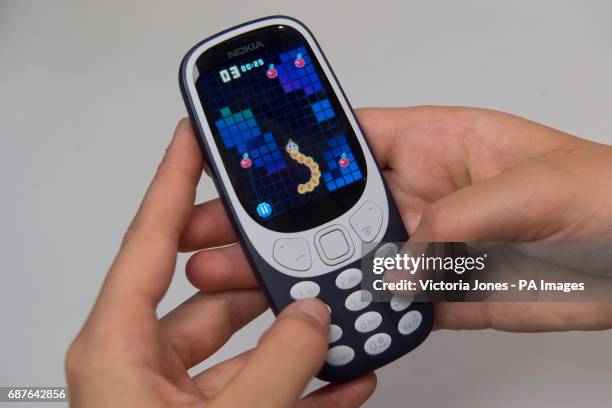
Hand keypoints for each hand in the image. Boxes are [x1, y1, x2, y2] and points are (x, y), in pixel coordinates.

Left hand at [65, 120, 375, 407]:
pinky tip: (342, 376)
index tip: (193, 136)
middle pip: (209, 289)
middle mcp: (143, 364)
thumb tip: (313, 317)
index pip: (150, 240)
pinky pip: (259, 386)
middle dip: (260, 266)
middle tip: (296, 240)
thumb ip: (277, 365)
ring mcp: (176, 396)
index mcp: (119, 348)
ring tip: (333, 311)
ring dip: (293, 333)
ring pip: (243, 342)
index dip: (175, 179)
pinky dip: (302, 383)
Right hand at [182, 107, 611, 332]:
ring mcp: (432, 245)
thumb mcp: (535, 187)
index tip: (244, 164)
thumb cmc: (609, 196)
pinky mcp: (447, 292)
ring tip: (250, 282)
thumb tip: (401, 258)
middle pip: (334, 207)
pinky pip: (391, 304)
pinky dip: (358, 316)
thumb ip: (459, 219)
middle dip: (277, 222)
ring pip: (353, 259)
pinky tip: (320, 321)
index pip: (351, 139)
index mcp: (439, 144)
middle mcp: (425, 193)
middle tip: (223, 234)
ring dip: (305, 273)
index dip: (296, 149)